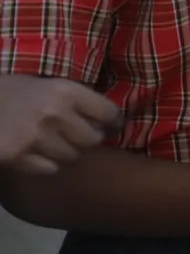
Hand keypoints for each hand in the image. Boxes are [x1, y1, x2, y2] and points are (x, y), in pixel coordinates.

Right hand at [0, 76, 120, 173]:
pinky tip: (35, 153)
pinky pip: (50, 169)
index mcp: (65, 91)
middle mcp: (55, 113)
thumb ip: (76, 100)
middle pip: (93, 139)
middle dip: (86, 139)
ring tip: (49, 142)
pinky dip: (46, 164)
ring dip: (65, 152)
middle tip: (74, 135)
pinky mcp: (18, 156)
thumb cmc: (13, 91)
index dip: (113, 122)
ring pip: (72, 156)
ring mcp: (36, 137)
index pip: (108, 113)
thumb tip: (112, 119)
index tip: (112, 127)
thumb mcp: (46, 84)